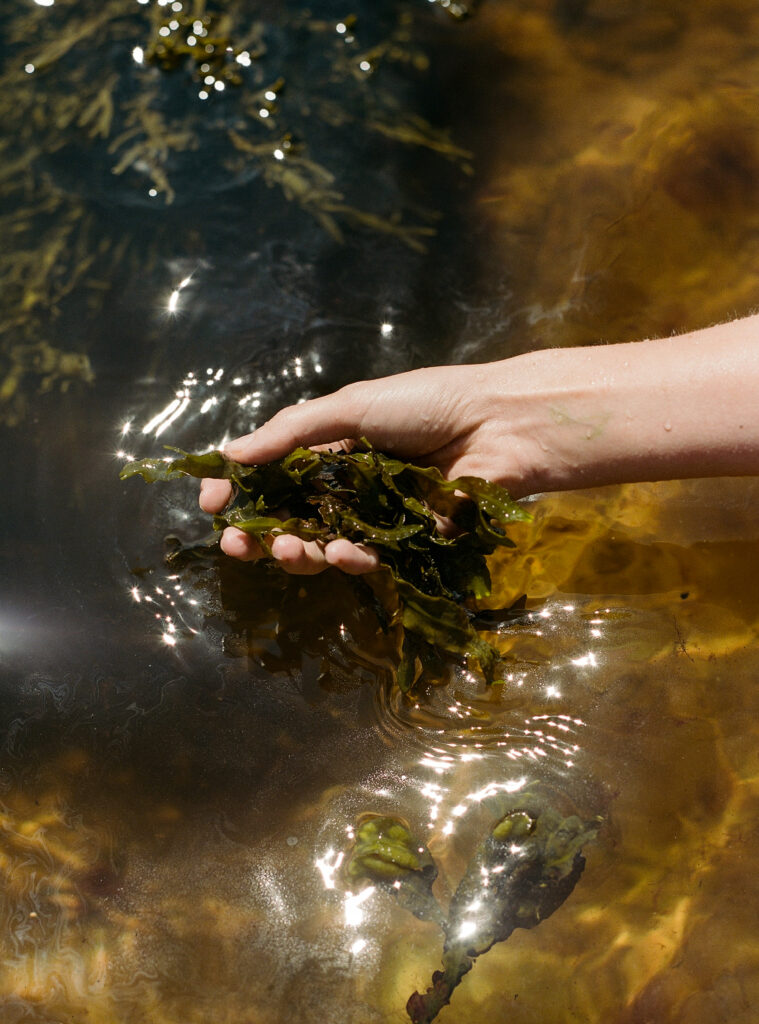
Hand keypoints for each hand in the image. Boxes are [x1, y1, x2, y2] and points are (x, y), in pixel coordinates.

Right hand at [199, 361, 537, 573]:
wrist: (498, 426)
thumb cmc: (425, 404)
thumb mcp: (350, 406)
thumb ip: (289, 434)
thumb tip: (229, 456)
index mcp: (328, 444)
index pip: (271, 473)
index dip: (239, 491)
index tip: (212, 505)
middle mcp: (346, 481)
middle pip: (288, 517)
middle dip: (258, 535)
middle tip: (236, 546)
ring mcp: (374, 513)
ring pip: (320, 544)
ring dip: (297, 553)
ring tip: (288, 551)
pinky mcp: (404, 539)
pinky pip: (365, 557)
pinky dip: (349, 558)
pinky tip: (346, 554)